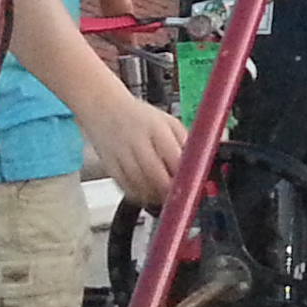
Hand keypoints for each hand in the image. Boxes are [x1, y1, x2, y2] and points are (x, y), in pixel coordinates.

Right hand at [87, 93, 185, 208]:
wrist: (104, 109)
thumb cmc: (141, 117)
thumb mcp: (169, 121)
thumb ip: (185, 141)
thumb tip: (202, 159)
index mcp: (156, 128)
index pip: (173, 155)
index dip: (184, 173)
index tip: (192, 183)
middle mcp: (136, 140)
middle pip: (155, 172)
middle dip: (169, 189)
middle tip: (179, 196)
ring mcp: (120, 154)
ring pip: (139, 183)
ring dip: (154, 195)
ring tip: (165, 197)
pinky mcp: (110, 166)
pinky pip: (125, 187)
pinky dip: (139, 195)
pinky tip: (148, 195)